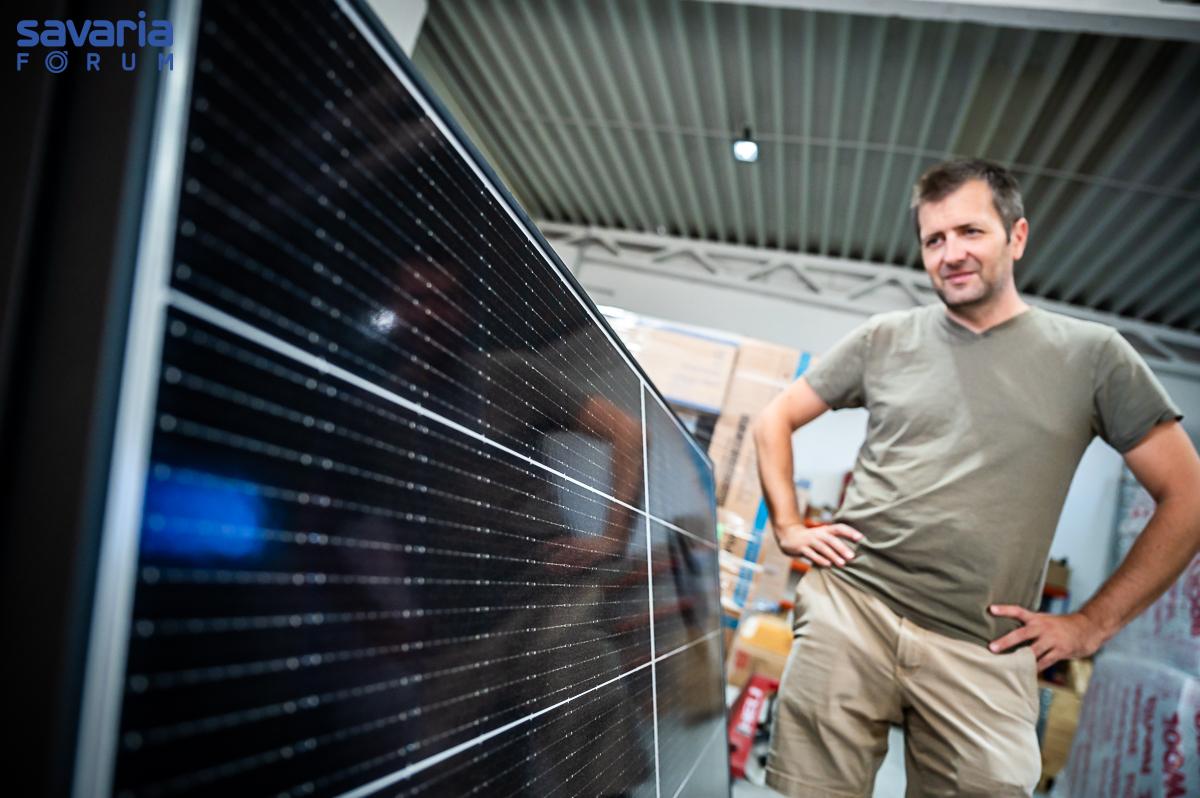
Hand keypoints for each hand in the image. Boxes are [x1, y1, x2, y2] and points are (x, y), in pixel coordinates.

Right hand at [776, 523, 862, 567]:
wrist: (788, 536)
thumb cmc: (811, 539)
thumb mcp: (822, 536)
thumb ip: (834, 541)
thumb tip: (852, 553)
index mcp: (825, 530)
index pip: (839, 528)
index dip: (850, 532)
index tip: (861, 538)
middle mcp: (817, 534)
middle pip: (831, 539)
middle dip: (841, 548)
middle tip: (852, 556)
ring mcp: (808, 541)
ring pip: (822, 547)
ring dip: (832, 555)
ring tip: (842, 564)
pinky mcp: (801, 548)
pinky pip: (811, 554)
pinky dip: (819, 559)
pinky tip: (827, 565)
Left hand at [988, 605, 1105, 670]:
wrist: (1087, 629)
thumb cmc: (1061, 626)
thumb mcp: (1045, 620)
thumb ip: (1030, 625)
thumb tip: (1008, 635)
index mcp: (1037, 618)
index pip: (1018, 611)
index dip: (1005, 609)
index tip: (991, 609)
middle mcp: (1043, 627)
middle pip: (1022, 633)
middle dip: (1006, 641)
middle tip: (992, 648)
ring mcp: (1052, 639)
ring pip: (1033, 651)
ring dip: (1020, 659)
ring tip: (1007, 665)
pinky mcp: (1061, 651)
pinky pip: (1045, 662)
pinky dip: (1036, 668)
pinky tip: (1026, 674)